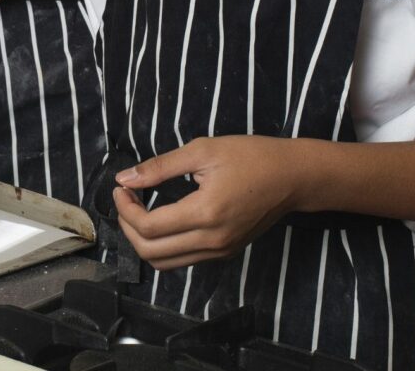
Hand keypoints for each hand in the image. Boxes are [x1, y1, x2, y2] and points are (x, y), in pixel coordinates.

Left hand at [113, 136, 305, 270]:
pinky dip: (162, 245)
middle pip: (150, 252)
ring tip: (138, 209)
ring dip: (143, 240)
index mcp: (206, 214)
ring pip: (165, 263)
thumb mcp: (202, 150)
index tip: (122, 187)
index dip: (125, 209)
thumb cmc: (251, 156)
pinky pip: (183, 259)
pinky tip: (161, 219)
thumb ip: (160, 167)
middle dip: (127, 227)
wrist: (293, 177)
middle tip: (126, 199)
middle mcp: (212, 241)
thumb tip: (125, 178)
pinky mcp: (225, 252)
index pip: (148, 228)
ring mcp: (220, 251)